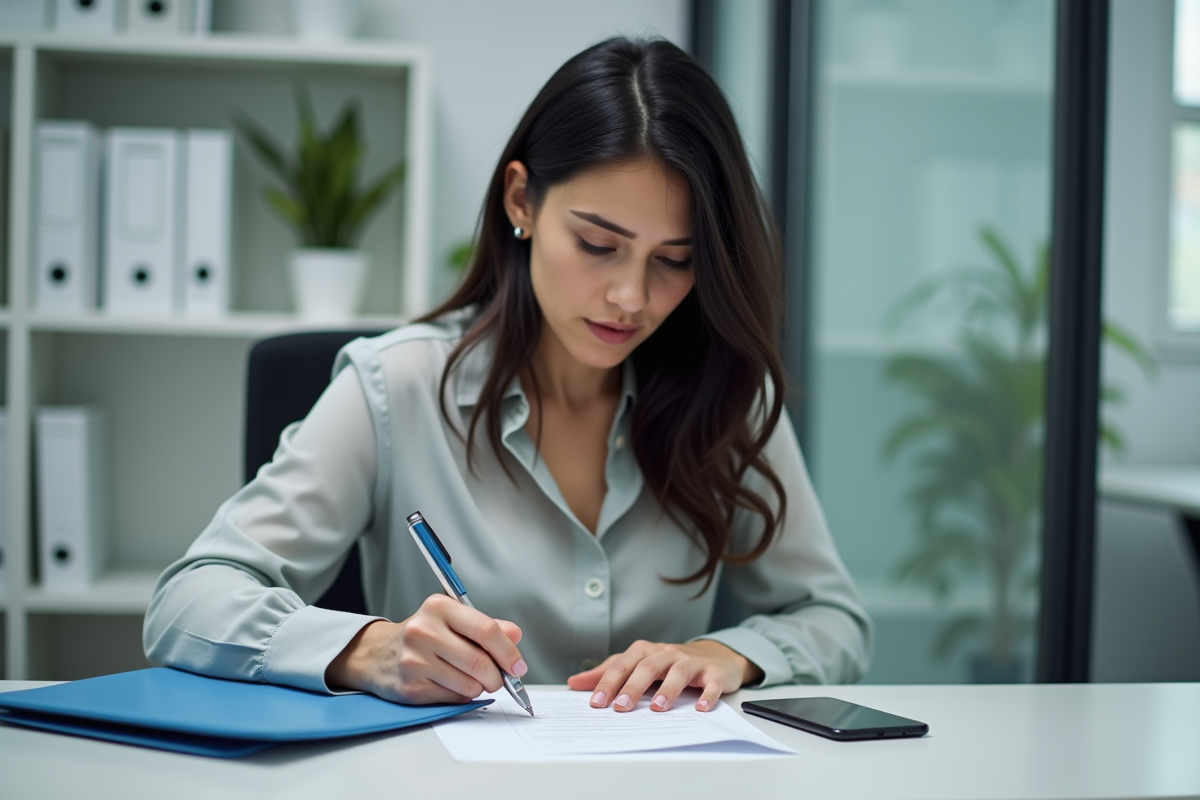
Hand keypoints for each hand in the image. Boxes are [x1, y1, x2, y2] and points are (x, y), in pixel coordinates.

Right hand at [325, 594, 526, 704]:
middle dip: (497, 676)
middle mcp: (424, 631)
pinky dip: (461, 696)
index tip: (517, 666)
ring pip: (469, 685)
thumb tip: (515, 637)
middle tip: (498, 679)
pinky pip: (454, 698)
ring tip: (470, 678)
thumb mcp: (453, 620)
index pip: (486, 630)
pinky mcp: (411, 687)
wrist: (378, 654)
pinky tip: (449, 684)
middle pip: (480, 662)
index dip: (508, 652)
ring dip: (480, 688)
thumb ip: (487, 627)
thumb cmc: (423, 636)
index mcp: (439, 607)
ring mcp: (414, 660)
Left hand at [566, 639, 763, 712]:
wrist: (714, 655)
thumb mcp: (638, 663)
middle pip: (647, 667)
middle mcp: (667, 653)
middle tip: (621, 707)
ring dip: (667, 690)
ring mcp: (691, 662)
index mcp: (646, 651)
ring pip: (677, 673)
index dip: (608, 683)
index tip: (596, 703)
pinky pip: (711, 683)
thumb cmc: (670, 662)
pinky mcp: (714, 673)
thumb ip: (608, 672)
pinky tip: (699, 708)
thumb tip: (575, 682)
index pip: (623, 665)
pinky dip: (706, 695)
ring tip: (657, 708)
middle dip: (632, 687)